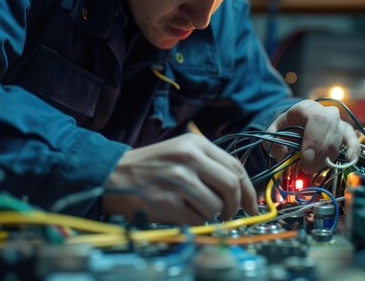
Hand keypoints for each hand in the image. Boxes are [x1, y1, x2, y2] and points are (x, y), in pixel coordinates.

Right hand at [102, 133, 257, 224]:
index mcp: (195, 143)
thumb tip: (241, 190)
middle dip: (236, 205)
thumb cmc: (151, 166)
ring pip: (215, 206)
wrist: (113, 174)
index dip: (248, 190)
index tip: (251, 205)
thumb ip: (210, 164)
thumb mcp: (182, 151)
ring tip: (198, 210)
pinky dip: (195, 221)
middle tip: (230, 214)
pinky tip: (182, 212)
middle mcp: (188, 158)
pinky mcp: (167, 201)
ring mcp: (178, 179)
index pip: (236, 166)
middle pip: (231, 186)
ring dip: (212, 215)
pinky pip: (197, 218)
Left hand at [266, 100, 359, 173]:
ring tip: (312, 168)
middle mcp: (326, 112)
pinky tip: (349, 160)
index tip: (306, 158)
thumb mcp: (275, 130)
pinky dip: (353, 150)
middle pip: (330, 130)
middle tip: (306, 168)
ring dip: (326, 158)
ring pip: (339, 139)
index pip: (317, 119)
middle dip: (319, 152)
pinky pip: (353, 141)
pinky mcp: (346, 132)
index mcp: (307, 107)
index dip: (313, 140)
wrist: (299, 122)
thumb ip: (273, 141)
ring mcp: (338, 122)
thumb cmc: (288, 126)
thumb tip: (281, 153)